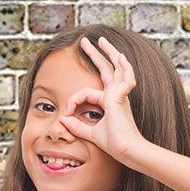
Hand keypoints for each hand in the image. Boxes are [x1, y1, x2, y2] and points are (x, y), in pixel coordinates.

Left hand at [58, 35, 146, 165]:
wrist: (126, 150)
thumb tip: (63, 119)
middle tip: (86, 41)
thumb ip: (77, 126)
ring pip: (116, 67)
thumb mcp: (91, 133)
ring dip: (110, 52)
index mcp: (109, 101)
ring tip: (102, 40)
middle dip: (96, 54)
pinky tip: (121, 56)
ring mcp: (120, 94)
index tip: (66, 113)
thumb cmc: (113, 143)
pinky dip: (125, 68)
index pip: (87, 92)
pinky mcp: (121, 97)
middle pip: (106, 69)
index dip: (74, 101)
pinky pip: (123, 79)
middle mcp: (115, 95)